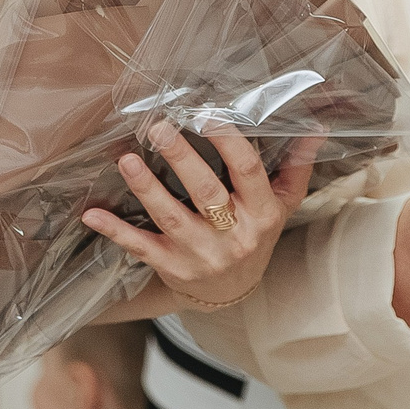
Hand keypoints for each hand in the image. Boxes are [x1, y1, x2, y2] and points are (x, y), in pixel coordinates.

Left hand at [81, 124, 318, 307]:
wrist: (232, 293)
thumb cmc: (256, 235)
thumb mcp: (282, 205)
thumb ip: (296, 167)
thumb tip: (317, 129)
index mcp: (261, 213)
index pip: (248, 172)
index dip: (229, 142)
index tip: (207, 115)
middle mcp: (233, 235)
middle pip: (206, 192)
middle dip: (181, 159)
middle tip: (158, 128)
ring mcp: (200, 253)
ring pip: (172, 218)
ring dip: (147, 189)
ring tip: (126, 160)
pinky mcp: (172, 267)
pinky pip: (141, 247)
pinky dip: (115, 232)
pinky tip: (93, 214)